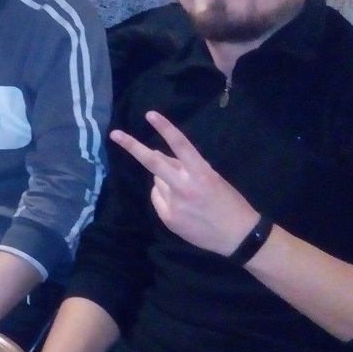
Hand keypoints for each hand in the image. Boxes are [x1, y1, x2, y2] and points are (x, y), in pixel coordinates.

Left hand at [109, 111, 259, 256]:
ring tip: (187, 194)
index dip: (166, 128)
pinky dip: (164, 196)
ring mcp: (174, 202)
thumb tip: (159, 155)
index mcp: (201, 173)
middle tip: (114, 134)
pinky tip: (182, 206)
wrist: (238, 237)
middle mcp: (184, 186)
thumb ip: (186, 167)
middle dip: (132, 146)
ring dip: (164, 180)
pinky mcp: (167, 217)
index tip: (150, 115)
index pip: (181, 145)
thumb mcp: (212, 178)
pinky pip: (157, 198)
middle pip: (153, 162)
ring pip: (157, 181)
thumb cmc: (228, 203)